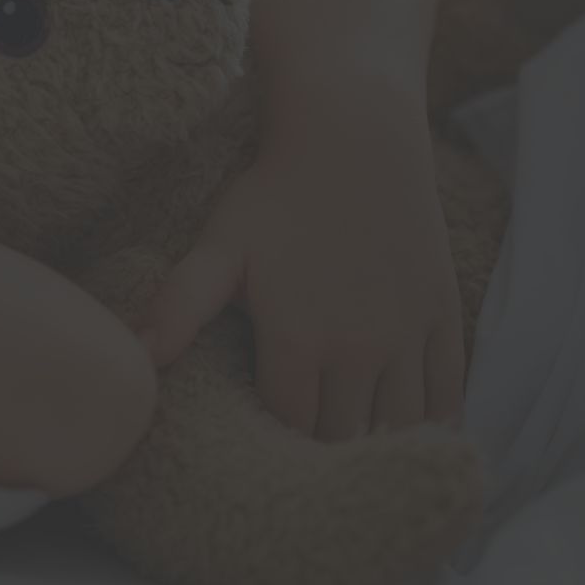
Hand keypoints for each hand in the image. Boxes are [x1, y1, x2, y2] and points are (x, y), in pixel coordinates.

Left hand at [134, 90, 465, 440]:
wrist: (354, 137)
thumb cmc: (275, 191)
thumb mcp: (220, 245)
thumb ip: (180, 303)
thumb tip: (138, 355)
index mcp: (298, 339)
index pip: (287, 425)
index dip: (272, 436)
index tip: (260, 433)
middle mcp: (358, 348)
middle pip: (341, 435)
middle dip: (319, 447)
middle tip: (304, 448)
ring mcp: (407, 335)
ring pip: (397, 425)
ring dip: (374, 439)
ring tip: (350, 441)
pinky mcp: (442, 315)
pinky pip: (446, 393)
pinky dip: (429, 420)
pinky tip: (405, 426)